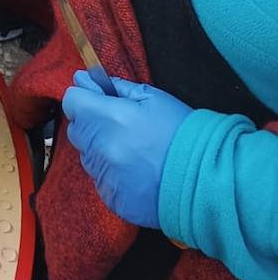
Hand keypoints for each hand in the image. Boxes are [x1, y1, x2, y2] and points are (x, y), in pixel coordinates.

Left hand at [63, 71, 190, 228]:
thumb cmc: (182, 133)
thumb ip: (116, 88)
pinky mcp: (113, 200)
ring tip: (133, 151)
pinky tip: (136, 172)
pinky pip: (100, 181)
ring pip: (88, 156)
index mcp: (108, 118)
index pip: (72, 101)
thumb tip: (87, 80)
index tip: (97, 98)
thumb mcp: (153, 98)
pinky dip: (112, 174)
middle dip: (91, 123)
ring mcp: (105, 177)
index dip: (84, 96)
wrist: (208, 181)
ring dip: (101, 149)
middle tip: (120, 125)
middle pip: (76, 129)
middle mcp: (101, 148)